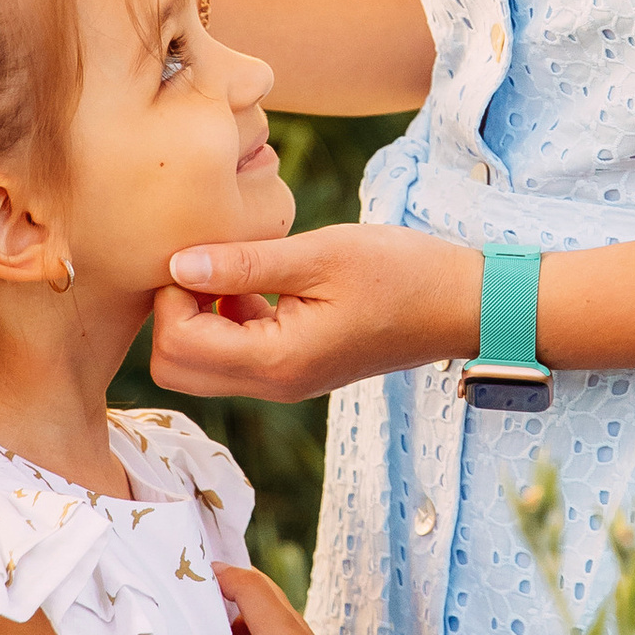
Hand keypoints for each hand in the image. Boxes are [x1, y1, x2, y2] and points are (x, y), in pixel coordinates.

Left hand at [151, 223, 481, 402]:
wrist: (461, 305)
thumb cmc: (401, 273)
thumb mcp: (320, 255)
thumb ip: (244, 264)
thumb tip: (177, 264)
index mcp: (276, 361)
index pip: (177, 344)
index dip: (173, 293)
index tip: (205, 251)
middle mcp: (273, 384)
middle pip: (176, 367)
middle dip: (174, 312)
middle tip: (211, 263)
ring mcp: (283, 381)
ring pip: (200, 362)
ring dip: (199, 314)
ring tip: (240, 268)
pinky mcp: (294, 368)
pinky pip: (232, 354)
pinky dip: (225, 319)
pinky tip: (260, 282)